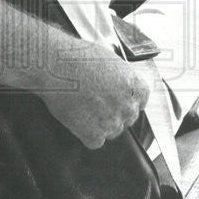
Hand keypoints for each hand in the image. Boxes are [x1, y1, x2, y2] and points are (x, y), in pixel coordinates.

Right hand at [39, 39, 153, 148]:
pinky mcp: (94, 134)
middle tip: (95, 105)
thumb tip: (118, 84)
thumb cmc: (78, 56)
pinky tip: (76, 120)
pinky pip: (95, 141)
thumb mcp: (109, 60)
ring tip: (82, 109)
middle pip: (128, 118)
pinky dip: (86, 134)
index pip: (142, 100)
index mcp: (133, 86)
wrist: (56, 65)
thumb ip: (120, 77)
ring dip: (100, 125)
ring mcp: (112, 121)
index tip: (118, 100)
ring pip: (111, 131)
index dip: (128, 100)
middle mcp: (127, 105)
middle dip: (114, 113)